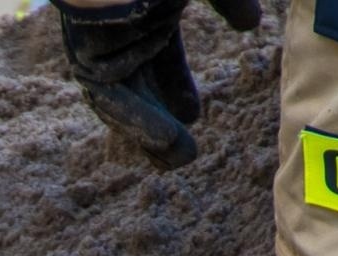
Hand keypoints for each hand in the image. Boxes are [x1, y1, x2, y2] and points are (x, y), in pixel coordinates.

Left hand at [50, 0, 260, 168]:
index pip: (159, 55)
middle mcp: (120, 29)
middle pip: (138, 82)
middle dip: (159, 118)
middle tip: (181, 152)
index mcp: (145, 8)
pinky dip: (136, 122)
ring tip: (178, 159)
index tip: (193, 115)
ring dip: (149, 131)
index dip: (176, 86)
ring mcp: (101, 42)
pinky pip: (107, 98)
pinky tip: (166, 142)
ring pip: (121, 98)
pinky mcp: (87, 54)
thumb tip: (251, 25)